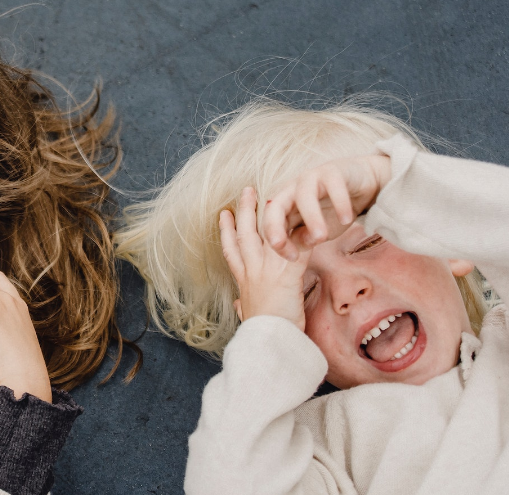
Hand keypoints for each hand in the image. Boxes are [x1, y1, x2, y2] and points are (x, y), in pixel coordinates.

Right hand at [220, 187, 310, 330]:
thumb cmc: (261, 334)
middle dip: (245, 211)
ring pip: (265, 233)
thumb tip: (238, 305)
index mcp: (242, 281)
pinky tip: (313, 221)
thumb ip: (243, 307)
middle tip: (247, 191)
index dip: (226, 230)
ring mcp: (266, 271)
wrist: (268, 344)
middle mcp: (251, 271)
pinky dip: (306, 234)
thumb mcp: (247, 318)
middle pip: (244, 233)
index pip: (231, 250)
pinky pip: (298, 248)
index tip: (225, 215)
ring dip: (271, 212)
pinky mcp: (286, 276)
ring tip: (273, 194)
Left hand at [263, 154, 391, 260]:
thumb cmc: (333, 210)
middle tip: (281, 245)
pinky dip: (339, 203)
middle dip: (274, 226)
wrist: (362, 184)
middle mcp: (292, 190)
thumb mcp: (317, 231)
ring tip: (321, 237)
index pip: (269, 223)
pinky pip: (333, 186)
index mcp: (284, 205)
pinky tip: (346, 219)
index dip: (276, 242)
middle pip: (275, 205)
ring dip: (310, 217)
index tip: (291, 259)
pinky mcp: (333, 171)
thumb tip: (296, 246)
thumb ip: (304, 238)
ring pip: (304, 195)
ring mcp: (311, 178)